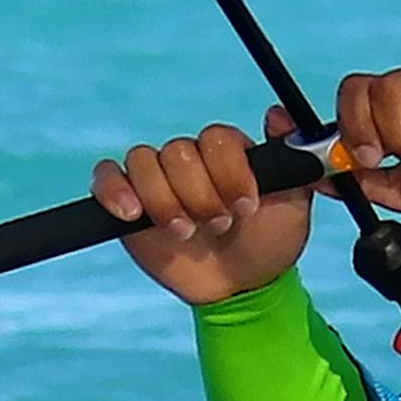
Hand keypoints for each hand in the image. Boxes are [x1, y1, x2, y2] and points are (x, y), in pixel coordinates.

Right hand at [96, 120, 311, 306]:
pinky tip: (132, 213)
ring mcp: (156, 180)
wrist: (243, 286)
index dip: (228, 172)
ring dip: (164, 200)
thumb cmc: (269, 243)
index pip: (215, 138)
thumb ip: (292, 158)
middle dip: (199, 195)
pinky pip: (105, 178)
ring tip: (185, 233)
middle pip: (177, 151)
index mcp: (227, 152)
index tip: (246, 207)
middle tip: (218, 226)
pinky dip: (113, 190)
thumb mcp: (295, 203)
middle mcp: (189, 160)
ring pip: (143, 161)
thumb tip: (275, 114)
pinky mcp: (127, 204)